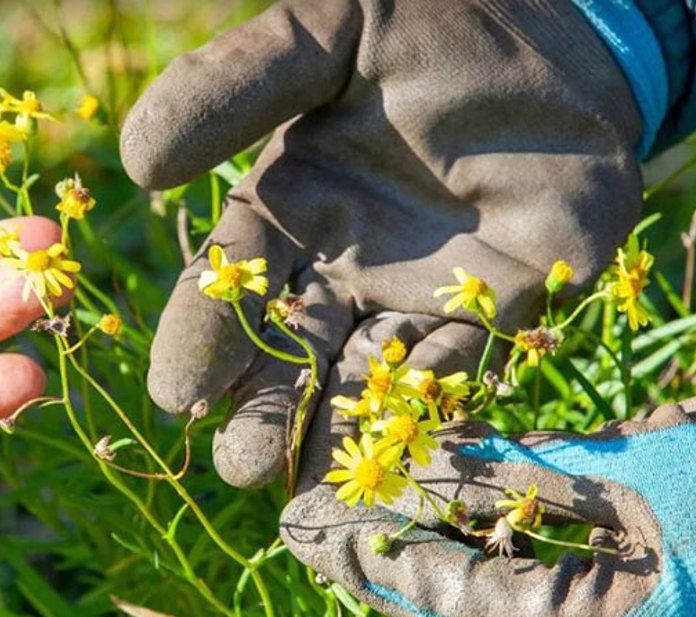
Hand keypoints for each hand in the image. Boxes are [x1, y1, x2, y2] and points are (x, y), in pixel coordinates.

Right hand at [120, 0, 643, 487]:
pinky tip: (401, 457)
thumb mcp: (320, 36)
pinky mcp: (497, 308)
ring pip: (366, 378)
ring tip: (304, 492)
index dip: (203, 336)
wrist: (560, 34)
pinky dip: (429, 413)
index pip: (231, 284)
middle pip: (291, 349)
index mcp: (286, 210)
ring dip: (337, 435)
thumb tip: (135, 165)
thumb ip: (231, 87)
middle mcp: (342, 264)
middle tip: (239, 463)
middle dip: (264, 406)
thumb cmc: (427, 24)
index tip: (178, 392)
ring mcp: (416, 292)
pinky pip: (457, 371)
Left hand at [280, 394, 695, 616]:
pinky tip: (467, 576)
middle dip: (398, 593)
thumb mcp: (652, 468)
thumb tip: (437, 460)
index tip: (324, 528)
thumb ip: (535, 472)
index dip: (384, 562)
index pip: (457, 607)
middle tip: (341, 543)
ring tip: (386, 555)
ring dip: (436, 610)